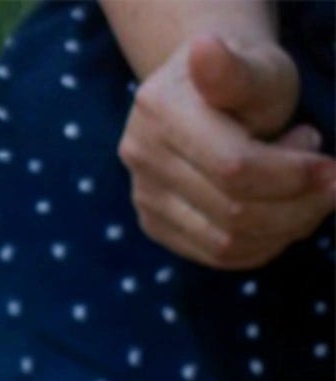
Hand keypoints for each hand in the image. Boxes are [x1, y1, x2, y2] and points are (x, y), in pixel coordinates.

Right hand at [117, 33, 335, 269]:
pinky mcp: (154, 223)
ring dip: (286, 224)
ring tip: (300, 187)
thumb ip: (234, 71)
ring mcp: (143, 194)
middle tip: (326, 176)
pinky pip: (218, 254)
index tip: (331, 164)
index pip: (235, 168)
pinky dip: (265, 242)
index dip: (294, 175)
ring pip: (227, 242)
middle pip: (234, 211)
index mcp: (160, 111)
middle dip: (298, 202)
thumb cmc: (243, 78)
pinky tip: (280, 209)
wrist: (208, 93)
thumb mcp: (254, 68)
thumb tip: (205, 49)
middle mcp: (140, 155)